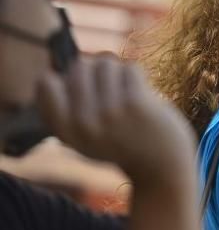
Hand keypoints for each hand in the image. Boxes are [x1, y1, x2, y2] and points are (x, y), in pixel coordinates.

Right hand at [36, 56, 195, 186]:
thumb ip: (66, 109)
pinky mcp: (135, 104)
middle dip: (97, 70)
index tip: (87, 90)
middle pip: (80, 66)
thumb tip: (53, 71)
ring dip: (119, 73)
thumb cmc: (122, 144)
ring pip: (106, 63)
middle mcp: (82, 123)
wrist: (161, 166)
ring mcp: (108, 113)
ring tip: (128, 93)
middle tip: (113, 89)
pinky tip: (143, 94)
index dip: (66, 77)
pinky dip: (138, 77)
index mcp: (65, 130)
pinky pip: (130, 69)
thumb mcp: (84, 136)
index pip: (45, 84)